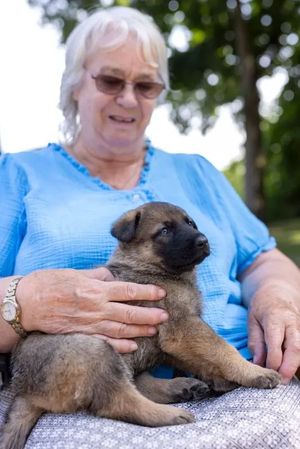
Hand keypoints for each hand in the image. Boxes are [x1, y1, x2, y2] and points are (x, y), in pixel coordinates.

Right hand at [17, 268, 167, 352]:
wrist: (26, 304)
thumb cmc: (49, 283)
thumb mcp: (75, 273)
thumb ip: (97, 276)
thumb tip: (112, 276)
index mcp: (96, 289)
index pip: (128, 291)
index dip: (147, 292)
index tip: (161, 293)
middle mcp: (96, 308)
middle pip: (129, 313)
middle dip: (150, 315)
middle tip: (165, 316)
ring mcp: (89, 324)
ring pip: (121, 330)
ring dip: (140, 331)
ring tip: (154, 331)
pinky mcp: (81, 335)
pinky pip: (104, 343)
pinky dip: (120, 347)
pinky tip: (133, 347)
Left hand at [248, 281, 299, 382]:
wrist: (279, 293)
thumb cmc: (262, 307)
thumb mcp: (252, 320)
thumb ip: (255, 341)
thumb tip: (258, 363)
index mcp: (275, 317)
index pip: (276, 341)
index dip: (273, 359)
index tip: (267, 370)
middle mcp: (292, 322)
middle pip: (295, 347)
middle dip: (289, 367)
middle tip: (281, 381)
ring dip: (295, 366)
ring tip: (284, 378)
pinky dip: (297, 360)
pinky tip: (289, 369)